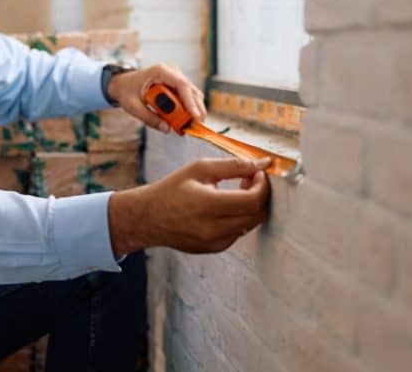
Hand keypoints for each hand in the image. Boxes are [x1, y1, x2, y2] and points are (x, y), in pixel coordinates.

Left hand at [106, 63, 205, 132]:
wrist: (124, 83)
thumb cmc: (127, 90)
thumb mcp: (132, 106)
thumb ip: (148, 118)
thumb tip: (166, 128)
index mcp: (160, 72)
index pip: (181, 84)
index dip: (190, 101)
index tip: (195, 115)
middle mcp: (171, 72)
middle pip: (191, 90)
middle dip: (196, 108)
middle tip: (197, 125)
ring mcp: (176, 78)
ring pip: (193, 94)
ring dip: (193, 110)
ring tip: (189, 125)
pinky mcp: (177, 86)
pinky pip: (188, 97)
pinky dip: (188, 109)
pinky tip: (185, 120)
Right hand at [107, 157, 270, 255]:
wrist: (148, 218)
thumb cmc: (172, 189)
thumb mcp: (200, 168)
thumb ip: (234, 165)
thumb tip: (263, 164)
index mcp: (209, 206)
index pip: (254, 201)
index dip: (263, 185)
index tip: (258, 173)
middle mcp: (214, 229)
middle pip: (258, 215)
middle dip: (260, 195)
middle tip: (249, 181)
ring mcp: (215, 243)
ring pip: (250, 224)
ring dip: (250, 207)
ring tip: (235, 192)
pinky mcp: (214, 249)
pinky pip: (238, 233)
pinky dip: (239, 218)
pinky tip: (225, 207)